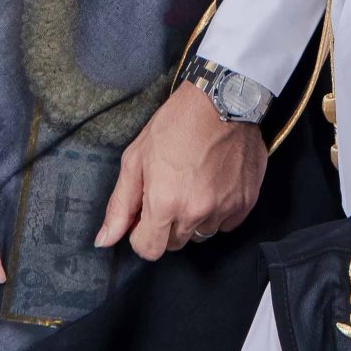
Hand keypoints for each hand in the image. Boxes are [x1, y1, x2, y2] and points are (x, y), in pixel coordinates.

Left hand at [96, 81, 267, 261]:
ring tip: (192, 186)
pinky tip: (213, 186)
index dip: (141, 235)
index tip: (144, 217)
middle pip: (174, 244)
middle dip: (166, 226)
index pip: (149, 249)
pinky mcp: (246, 202)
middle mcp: (196, 212)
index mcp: (164, 203)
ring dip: (193, 219)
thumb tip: (104, 240)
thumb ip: (120, 204)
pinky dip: (218, 212)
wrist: (222, 100)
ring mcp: (224, 208)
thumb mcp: (135, 159)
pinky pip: (226, 224)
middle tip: (168, 193)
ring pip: (201, 234)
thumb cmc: (176, 123)